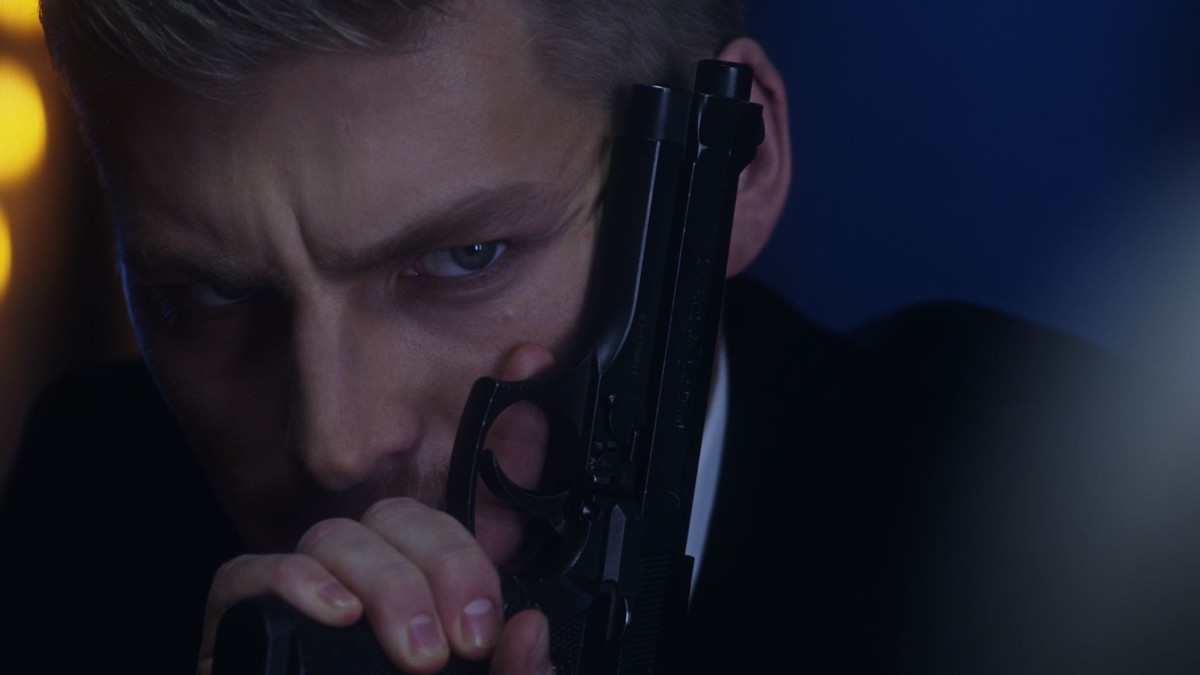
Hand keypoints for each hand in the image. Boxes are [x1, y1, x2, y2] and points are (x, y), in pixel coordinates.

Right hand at [196, 345, 557, 674]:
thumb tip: (537, 631)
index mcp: (435, 615)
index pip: (468, 514)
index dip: (506, 442)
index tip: (533, 371)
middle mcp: (374, 600)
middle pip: (405, 513)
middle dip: (450, 557)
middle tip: (471, 634)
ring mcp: (308, 612)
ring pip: (339, 533)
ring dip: (387, 580)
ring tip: (418, 652)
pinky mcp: (239, 635)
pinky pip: (245, 577)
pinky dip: (291, 585)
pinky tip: (336, 616)